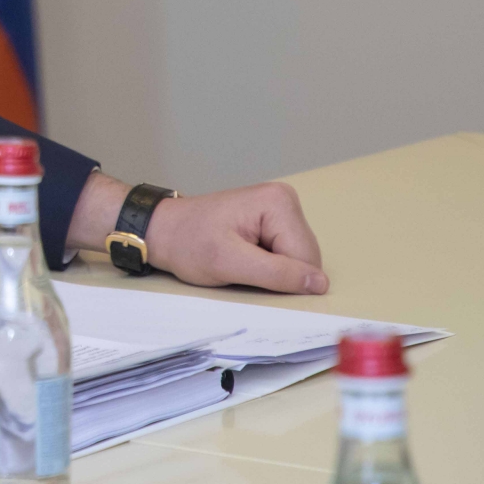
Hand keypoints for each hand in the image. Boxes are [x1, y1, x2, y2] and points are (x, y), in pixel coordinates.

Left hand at [68, 172, 328, 294]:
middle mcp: (285, 201)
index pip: (306, 259)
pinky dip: (267, 265)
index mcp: (278, 203)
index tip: (246, 272)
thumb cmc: (188, 243)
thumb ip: (276, 273)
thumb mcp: (228, 263)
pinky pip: (286, 255)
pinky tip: (243, 257)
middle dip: (278, 274)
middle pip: (305, 258)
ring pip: (298, 260)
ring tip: (240, 261)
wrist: (163, 230)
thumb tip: (320, 283)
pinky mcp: (273, 221)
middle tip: (241, 268)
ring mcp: (280, 210)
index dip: (281, 279)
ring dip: (272, 271)